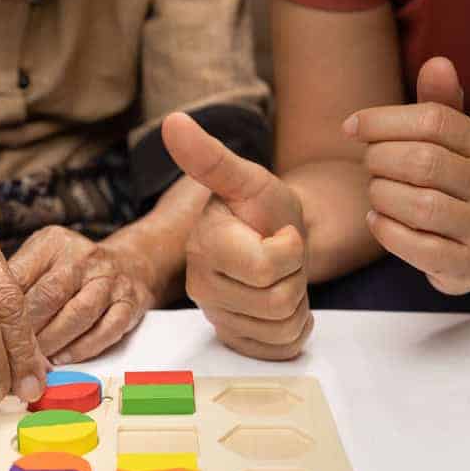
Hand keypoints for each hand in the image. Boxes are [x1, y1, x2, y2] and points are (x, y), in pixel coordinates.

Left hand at [8, 226, 154, 363]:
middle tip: (8, 352)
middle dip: (27, 328)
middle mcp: (84, 257)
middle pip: (50, 294)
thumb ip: (15, 281)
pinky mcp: (130, 303)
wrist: (130, 263)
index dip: (2, 307)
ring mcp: (110, 280)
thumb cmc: (72, 268)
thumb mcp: (41, 258)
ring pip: (79, 314)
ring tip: (34, 361)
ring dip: (53, 341)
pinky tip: (63, 359)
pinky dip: (82, 349)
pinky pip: (106, 330)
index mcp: (54, 243)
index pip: (22, 275)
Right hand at [163, 113, 312, 359]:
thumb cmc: (263, 208)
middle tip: (282, 257)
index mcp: (203, 247)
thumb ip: (210, 157)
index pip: (266, 267)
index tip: (280, 233)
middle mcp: (200, 286)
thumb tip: (172, 121)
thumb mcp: (247, 179)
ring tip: (280, 277)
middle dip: (295, 277)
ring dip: (297, 302)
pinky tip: (280, 302)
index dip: (290, 250)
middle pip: (277, 302)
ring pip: (282, 327)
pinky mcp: (234, 340)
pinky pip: (280, 349)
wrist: (277, 237)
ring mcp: (216, 316)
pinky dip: (294, 328)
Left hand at [348, 57, 469, 294]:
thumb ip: (439, 105)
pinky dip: (387, 231)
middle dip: (379, 161)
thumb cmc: (453, 183)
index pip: (433, 120)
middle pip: (423, 162)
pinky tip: (376, 220)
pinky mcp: (466, 263)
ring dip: (382, 196)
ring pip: (421, 205)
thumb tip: (437, 61)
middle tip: (367, 165)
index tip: (351, 127)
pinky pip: (418, 247)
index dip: (383, 120)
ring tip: (375, 193)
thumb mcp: (451, 142)